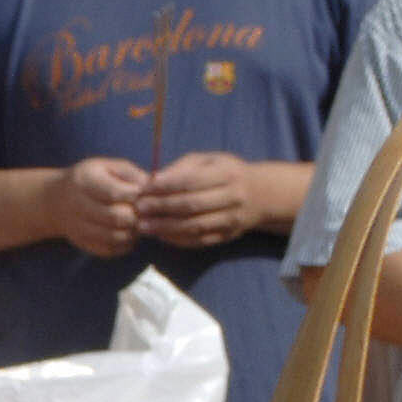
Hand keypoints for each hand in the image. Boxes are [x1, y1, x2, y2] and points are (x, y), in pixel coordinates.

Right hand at [52, 154, 149, 256]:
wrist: (58, 201)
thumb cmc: (92, 179)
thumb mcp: (108, 167)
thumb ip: (131, 174)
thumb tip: (153, 187)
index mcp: (84, 181)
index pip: (115, 193)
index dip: (135, 195)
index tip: (142, 193)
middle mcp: (78, 206)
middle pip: (116, 218)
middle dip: (136, 215)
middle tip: (144, 210)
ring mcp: (79, 228)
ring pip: (115, 237)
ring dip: (133, 231)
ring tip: (138, 221)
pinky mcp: (85, 244)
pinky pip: (111, 250)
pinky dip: (126, 244)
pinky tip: (128, 232)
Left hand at [139, 150, 266, 249]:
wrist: (261, 195)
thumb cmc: (227, 173)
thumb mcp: (210, 161)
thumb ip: (183, 167)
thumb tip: (155, 179)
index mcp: (226, 174)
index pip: (191, 181)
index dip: (166, 186)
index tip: (144, 189)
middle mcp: (232, 197)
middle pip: (192, 205)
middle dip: (162, 208)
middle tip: (139, 209)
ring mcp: (231, 219)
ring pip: (195, 226)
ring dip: (166, 228)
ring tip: (144, 226)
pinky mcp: (227, 235)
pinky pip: (200, 241)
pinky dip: (178, 240)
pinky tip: (161, 236)